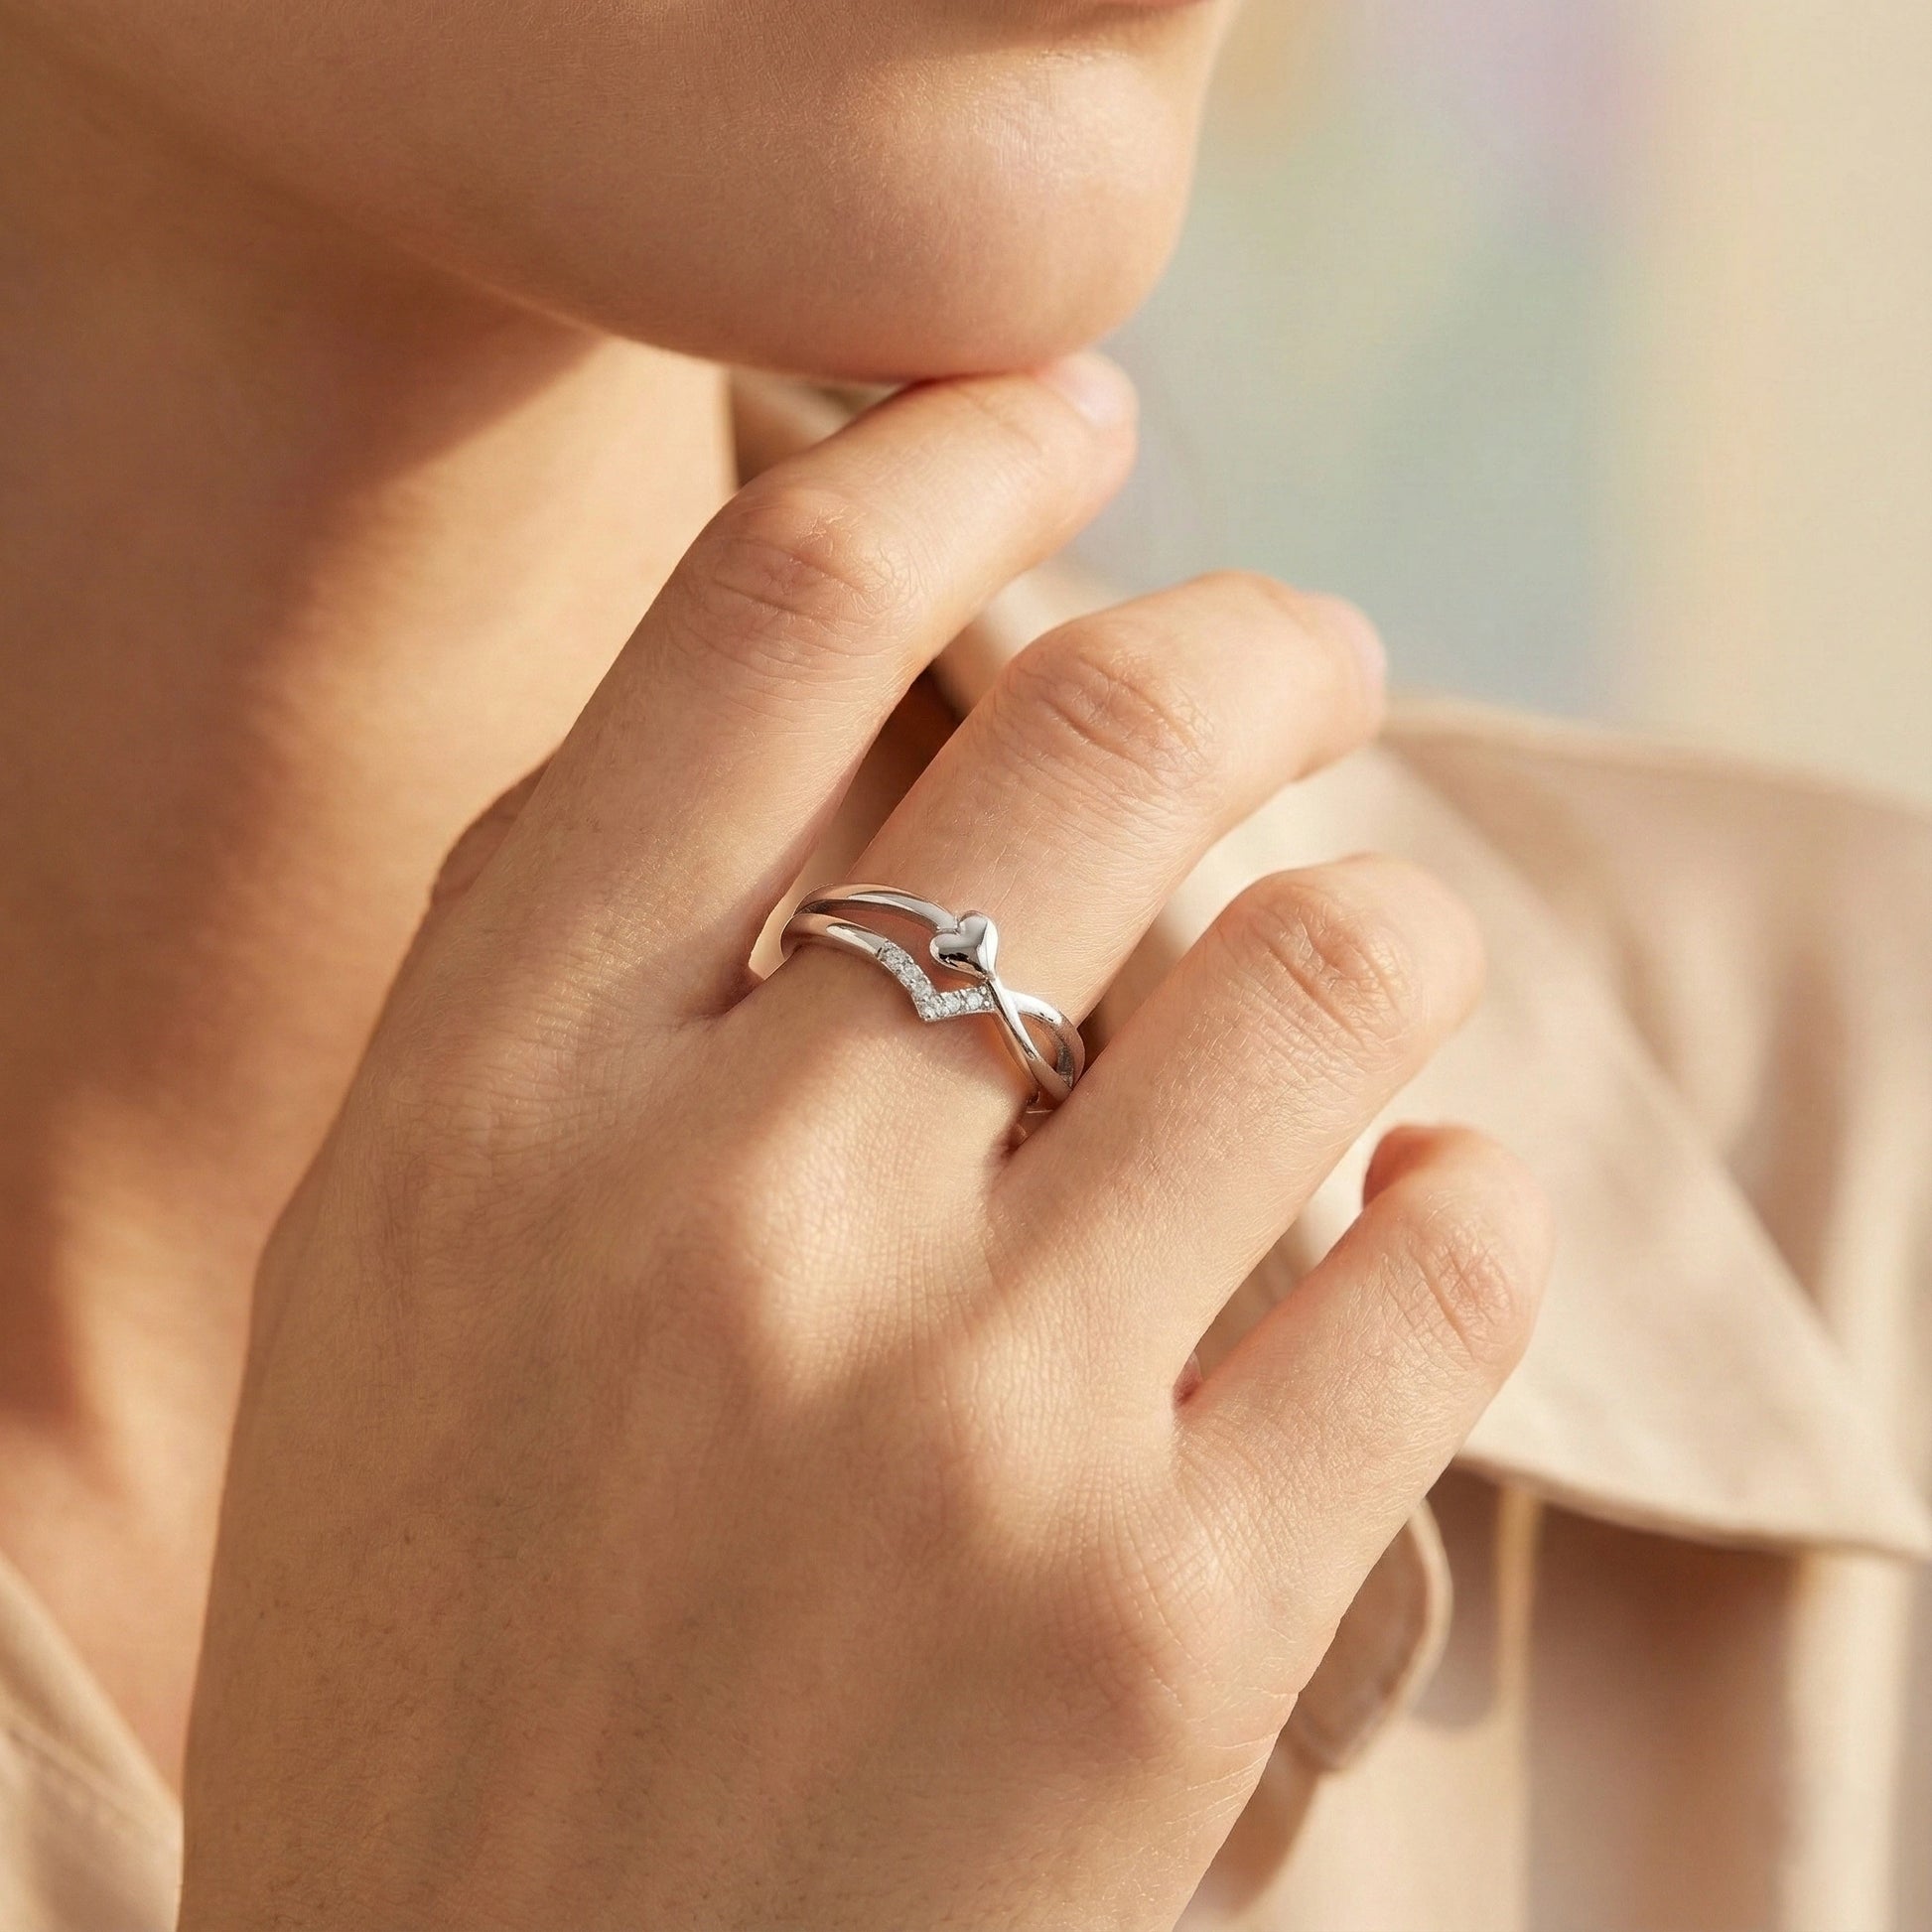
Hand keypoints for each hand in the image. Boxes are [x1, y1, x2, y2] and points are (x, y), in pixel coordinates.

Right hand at [179, 356, 1549, 1930]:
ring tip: (1369, 964)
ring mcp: (964, 1420)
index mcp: (494, 1099)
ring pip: (1325, 974)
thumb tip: (834, 725)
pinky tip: (1410, 1215)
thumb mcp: (406, 1270)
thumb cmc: (446, 1644)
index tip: (1061, 413)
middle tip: (1306, 651)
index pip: (761, 627)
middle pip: (1099, 740)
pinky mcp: (1167, 1621)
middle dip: (1257, 641)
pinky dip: (1463, 1201)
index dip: (947, 462)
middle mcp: (728, 1211)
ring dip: (1386, 926)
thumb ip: (575, 977)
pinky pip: (1439, 1265)